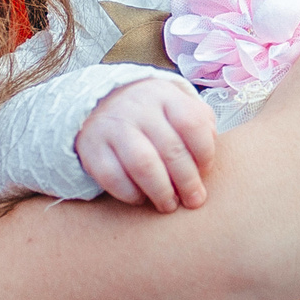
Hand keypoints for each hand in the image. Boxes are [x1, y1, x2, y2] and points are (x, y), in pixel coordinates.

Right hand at [75, 76, 217, 210]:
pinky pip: (112, 177)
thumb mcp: (176, 105)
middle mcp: (137, 107)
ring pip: (143, 164)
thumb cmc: (151, 113)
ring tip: (169, 204)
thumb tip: (208, 155)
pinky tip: (141, 198)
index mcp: (164, 95)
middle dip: (187, 181)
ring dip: (161, 191)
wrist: (98, 102)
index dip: (205, 153)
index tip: (205, 171)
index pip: (192, 122)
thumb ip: (200, 124)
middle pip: (170, 149)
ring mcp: (113, 126)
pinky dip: (130, 194)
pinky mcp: (91, 147)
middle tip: (194, 200)